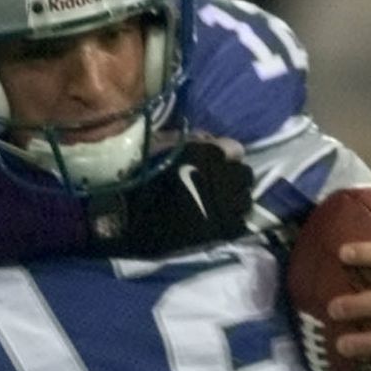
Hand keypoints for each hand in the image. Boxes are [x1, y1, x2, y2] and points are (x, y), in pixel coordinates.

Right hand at [87, 139, 253, 257]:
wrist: (124, 219)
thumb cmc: (137, 178)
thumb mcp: (159, 147)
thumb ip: (187, 141)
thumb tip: (207, 139)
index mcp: (204, 154)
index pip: (235, 149)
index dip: (224, 154)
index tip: (213, 161)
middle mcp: (220, 177)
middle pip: (244, 174)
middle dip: (231, 176)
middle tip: (216, 182)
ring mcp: (224, 205)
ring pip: (245, 199)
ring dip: (234, 198)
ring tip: (218, 203)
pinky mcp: (220, 231)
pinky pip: (239, 223)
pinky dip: (232, 221)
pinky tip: (218, 221)